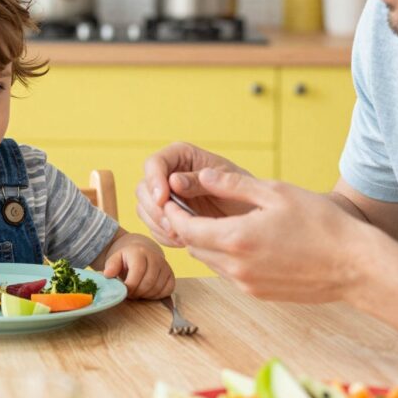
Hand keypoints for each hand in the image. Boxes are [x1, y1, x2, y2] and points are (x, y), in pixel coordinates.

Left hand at [102, 237, 175, 298]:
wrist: (141, 253)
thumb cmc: (126, 260)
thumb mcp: (115, 259)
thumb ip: (111, 266)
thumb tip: (108, 274)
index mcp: (139, 252)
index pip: (138, 272)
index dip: (130, 286)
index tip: (123, 291)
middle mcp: (155, 257)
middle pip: (148, 282)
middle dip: (137, 292)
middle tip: (129, 294)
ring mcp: (165, 266)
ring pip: (157, 288)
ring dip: (145, 295)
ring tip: (137, 291)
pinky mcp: (171, 275)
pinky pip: (167, 290)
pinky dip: (156, 295)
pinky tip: (147, 291)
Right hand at [136, 143, 254, 245]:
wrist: (254, 216)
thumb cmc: (245, 192)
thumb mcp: (227, 182)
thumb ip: (199, 180)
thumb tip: (173, 181)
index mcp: (181, 156)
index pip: (154, 163)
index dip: (154, 181)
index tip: (163, 199)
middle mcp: (169, 174)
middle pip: (143, 188)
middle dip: (154, 208)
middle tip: (173, 225)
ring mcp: (166, 196)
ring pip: (144, 209)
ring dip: (158, 224)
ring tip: (182, 236)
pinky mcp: (168, 216)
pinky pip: (153, 226)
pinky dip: (164, 235)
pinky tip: (183, 241)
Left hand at [165, 167, 367, 302]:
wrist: (355, 267)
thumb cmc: (321, 224)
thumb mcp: (276, 193)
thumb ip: (233, 185)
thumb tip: (201, 176)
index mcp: (236, 239)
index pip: (186, 229)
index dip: (174, 213)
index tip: (172, 199)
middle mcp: (236, 267)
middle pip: (194, 247)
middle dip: (188, 228)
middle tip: (190, 206)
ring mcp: (247, 284)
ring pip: (210, 262)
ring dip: (208, 243)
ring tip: (217, 221)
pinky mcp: (259, 294)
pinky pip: (230, 274)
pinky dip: (227, 257)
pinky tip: (244, 241)